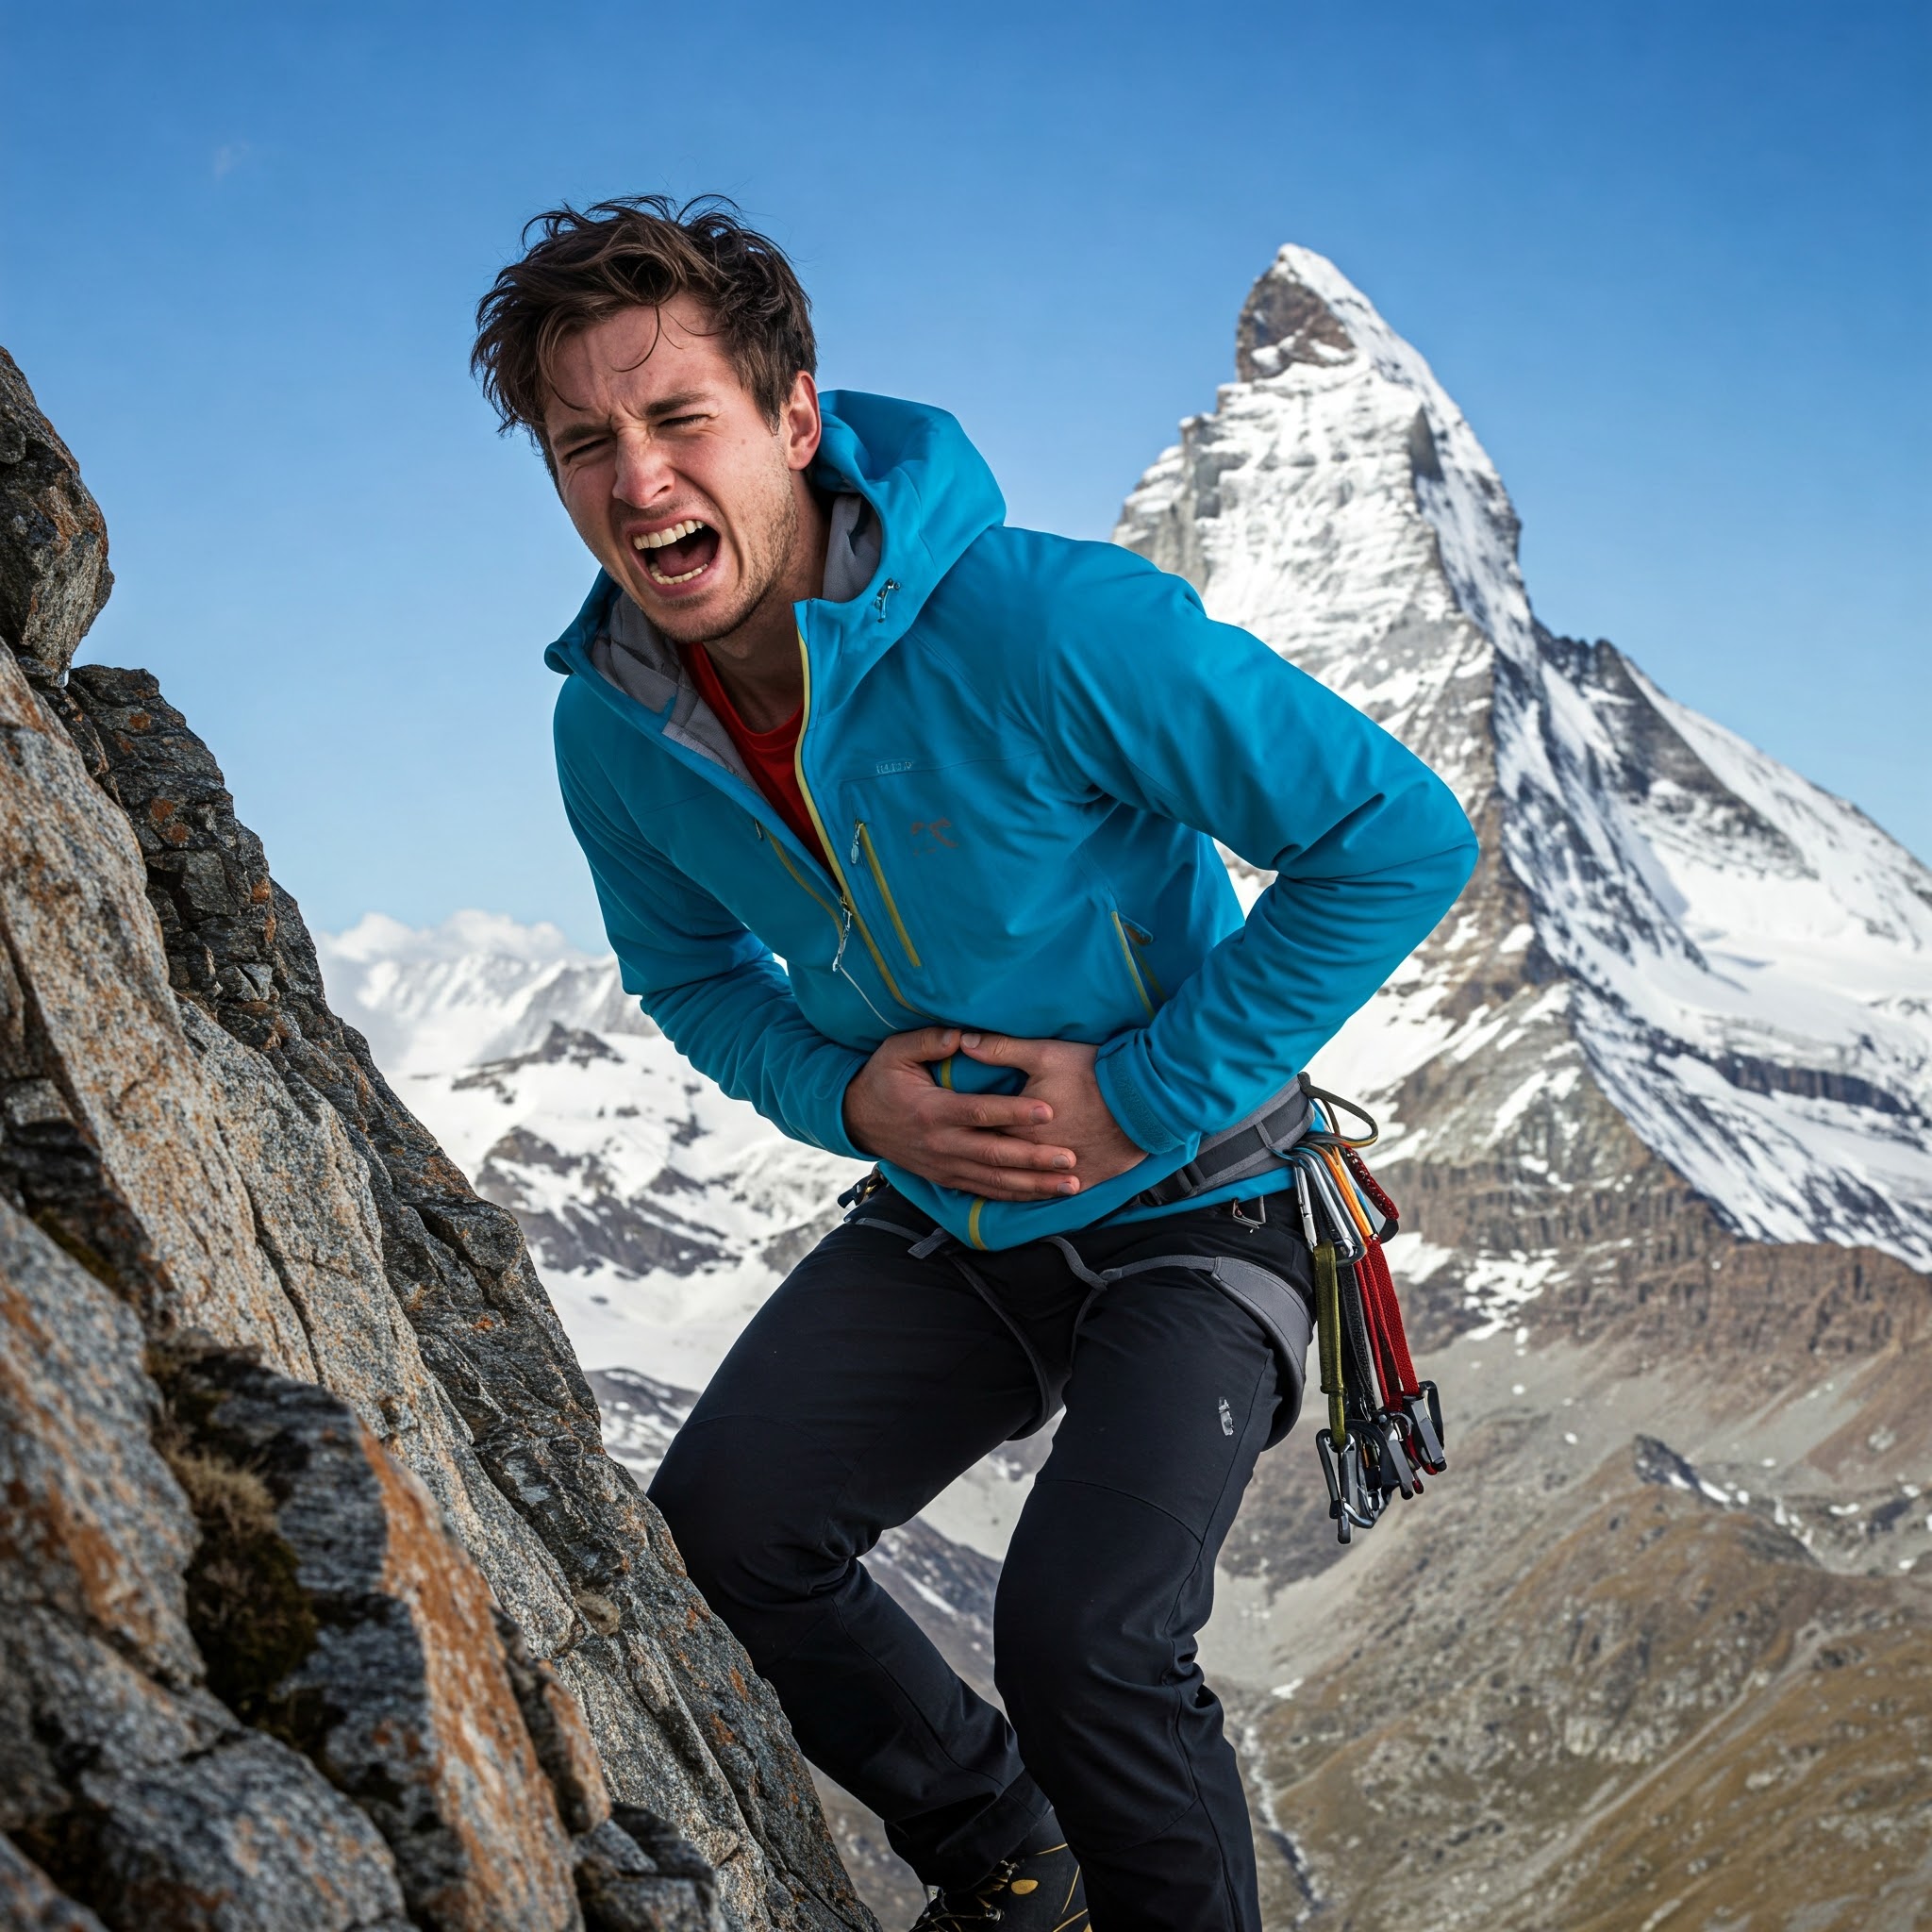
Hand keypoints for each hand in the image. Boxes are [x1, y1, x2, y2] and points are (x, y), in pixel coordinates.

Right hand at [843, 1026, 1084, 1201]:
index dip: (1014, 1112)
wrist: (856, 1119)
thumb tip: (964, 1035)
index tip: (1048, 1110)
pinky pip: (985, 1192)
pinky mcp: (946, 1179)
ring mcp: (944, 1166)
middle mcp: (941, 1144)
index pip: (980, 1113)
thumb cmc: (882, 1079)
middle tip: (1070, 1159)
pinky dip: (1015, 1196)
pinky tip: (1043, 1196)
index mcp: (932, 1110)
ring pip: (995, 1181)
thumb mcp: (896, 1052)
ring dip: (1034, 1185)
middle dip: (1035, 1159)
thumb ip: (929, 1041)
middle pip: (995, 1155)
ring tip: (1070, 1185)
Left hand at [955, 1031, 1144, 1192]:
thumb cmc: (1093, 1073)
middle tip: (950, 1158)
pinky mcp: (1085, 1180)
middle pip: (995, 1162)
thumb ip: (1002, 1050)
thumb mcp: (1045, 1053)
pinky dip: (1036, 1197)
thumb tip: (964, 1042)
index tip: (940, 1131)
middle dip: (973, 1160)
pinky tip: (1025, 1197)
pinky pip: (1053, 1196)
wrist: (1145, 1101)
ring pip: (1021, 1185)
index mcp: (1018, 1126)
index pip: (978, 1133)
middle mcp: (1034, 1155)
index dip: (960, 1132)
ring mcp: (1060, 1173)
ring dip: (1001, 1184)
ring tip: (982, 1182)